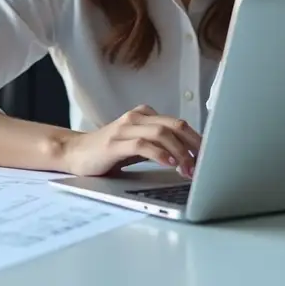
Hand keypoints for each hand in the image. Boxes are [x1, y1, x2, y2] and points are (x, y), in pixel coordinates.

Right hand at [60, 105, 201, 177]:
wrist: (75, 153)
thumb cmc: (108, 152)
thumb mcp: (138, 146)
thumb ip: (159, 145)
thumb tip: (191, 157)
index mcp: (144, 115)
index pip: (178, 123)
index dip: (196, 139)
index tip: (210, 156)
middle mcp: (135, 118)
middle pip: (174, 125)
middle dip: (193, 145)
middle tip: (204, 163)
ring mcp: (124, 129)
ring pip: (161, 133)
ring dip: (180, 152)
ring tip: (189, 169)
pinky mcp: (114, 143)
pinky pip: (142, 145)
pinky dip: (160, 154)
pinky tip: (170, 164)